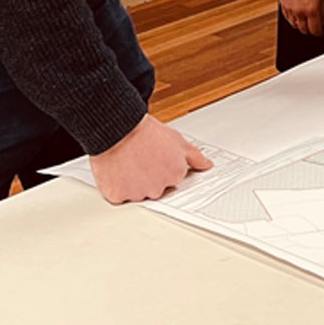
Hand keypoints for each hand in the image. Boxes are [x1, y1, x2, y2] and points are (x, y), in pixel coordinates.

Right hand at [89, 114, 212, 203]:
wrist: (119, 129)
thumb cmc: (145, 132)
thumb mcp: (177, 140)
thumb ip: (195, 156)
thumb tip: (207, 165)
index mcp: (175, 176)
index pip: (172, 178)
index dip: (162, 166)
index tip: (155, 157)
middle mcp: (158, 189)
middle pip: (154, 188)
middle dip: (149, 176)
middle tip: (141, 158)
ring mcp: (137, 194)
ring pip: (136, 193)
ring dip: (132, 182)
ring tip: (128, 161)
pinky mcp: (118, 195)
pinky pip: (118, 196)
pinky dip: (116, 186)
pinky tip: (118, 169)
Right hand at [278, 0, 323, 35]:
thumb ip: (323, 12)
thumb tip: (322, 23)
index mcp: (312, 9)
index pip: (315, 30)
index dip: (319, 32)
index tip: (320, 31)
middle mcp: (300, 11)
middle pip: (304, 30)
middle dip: (310, 29)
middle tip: (313, 25)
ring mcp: (290, 9)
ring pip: (295, 25)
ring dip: (300, 24)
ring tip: (305, 18)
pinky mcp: (283, 6)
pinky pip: (288, 18)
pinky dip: (293, 18)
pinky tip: (297, 13)